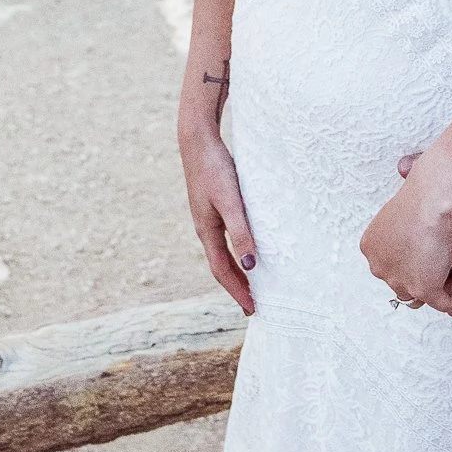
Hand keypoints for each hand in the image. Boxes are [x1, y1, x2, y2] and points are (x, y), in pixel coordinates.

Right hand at [179, 121, 256, 315]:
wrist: (198, 141)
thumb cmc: (215, 169)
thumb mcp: (232, 202)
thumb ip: (241, 232)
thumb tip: (250, 267)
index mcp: (207, 232)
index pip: (222, 271)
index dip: (237, 291)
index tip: (252, 309)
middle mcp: (205, 229)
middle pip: (221, 266)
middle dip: (236, 287)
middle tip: (252, 305)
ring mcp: (207, 218)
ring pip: (222, 253)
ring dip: (236, 271)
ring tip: (251, 284)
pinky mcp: (213, 206)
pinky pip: (224, 238)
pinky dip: (235, 252)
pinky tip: (245, 248)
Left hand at [363, 158, 451, 317]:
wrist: (436, 196)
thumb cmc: (427, 189)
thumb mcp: (411, 200)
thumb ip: (410, 215)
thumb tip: (407, 188)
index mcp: (372, 245)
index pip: (391, 263)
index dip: (411, 262)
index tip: (431, 258)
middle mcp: (380, 265)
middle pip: (402, 281)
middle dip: (423, 278)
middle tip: (447, 273)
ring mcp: (399, 279)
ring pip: (420, 294)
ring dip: (440, 290)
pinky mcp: (422, 289)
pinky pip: (443, 303)